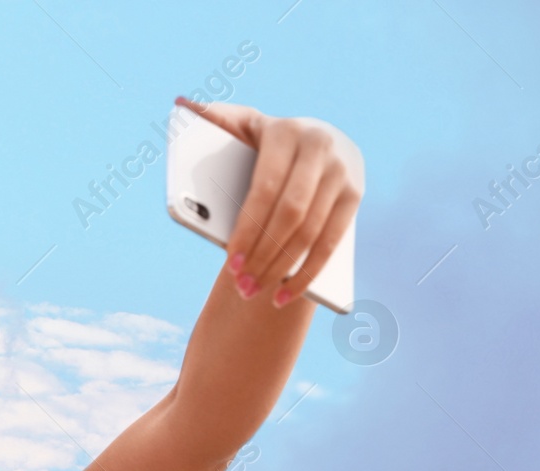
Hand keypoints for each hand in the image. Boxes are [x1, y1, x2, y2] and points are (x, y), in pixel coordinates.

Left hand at [175, 96, 363, 307]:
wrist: (316, 143)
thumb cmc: (263, 144)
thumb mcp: (243, 127)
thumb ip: (217, 120)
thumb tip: (183, 105)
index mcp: (285, 131)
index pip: (266, 189)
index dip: (248, 229)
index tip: (229, 262)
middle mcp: (321, 146)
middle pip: (290, 215)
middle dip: (263, 255)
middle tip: (240, 286)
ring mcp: (343, 171)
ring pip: (311, 232)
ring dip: (282, 269)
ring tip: (255, 293)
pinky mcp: (356, 194)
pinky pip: (332, 243)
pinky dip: (308, 273)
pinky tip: (284, 296)